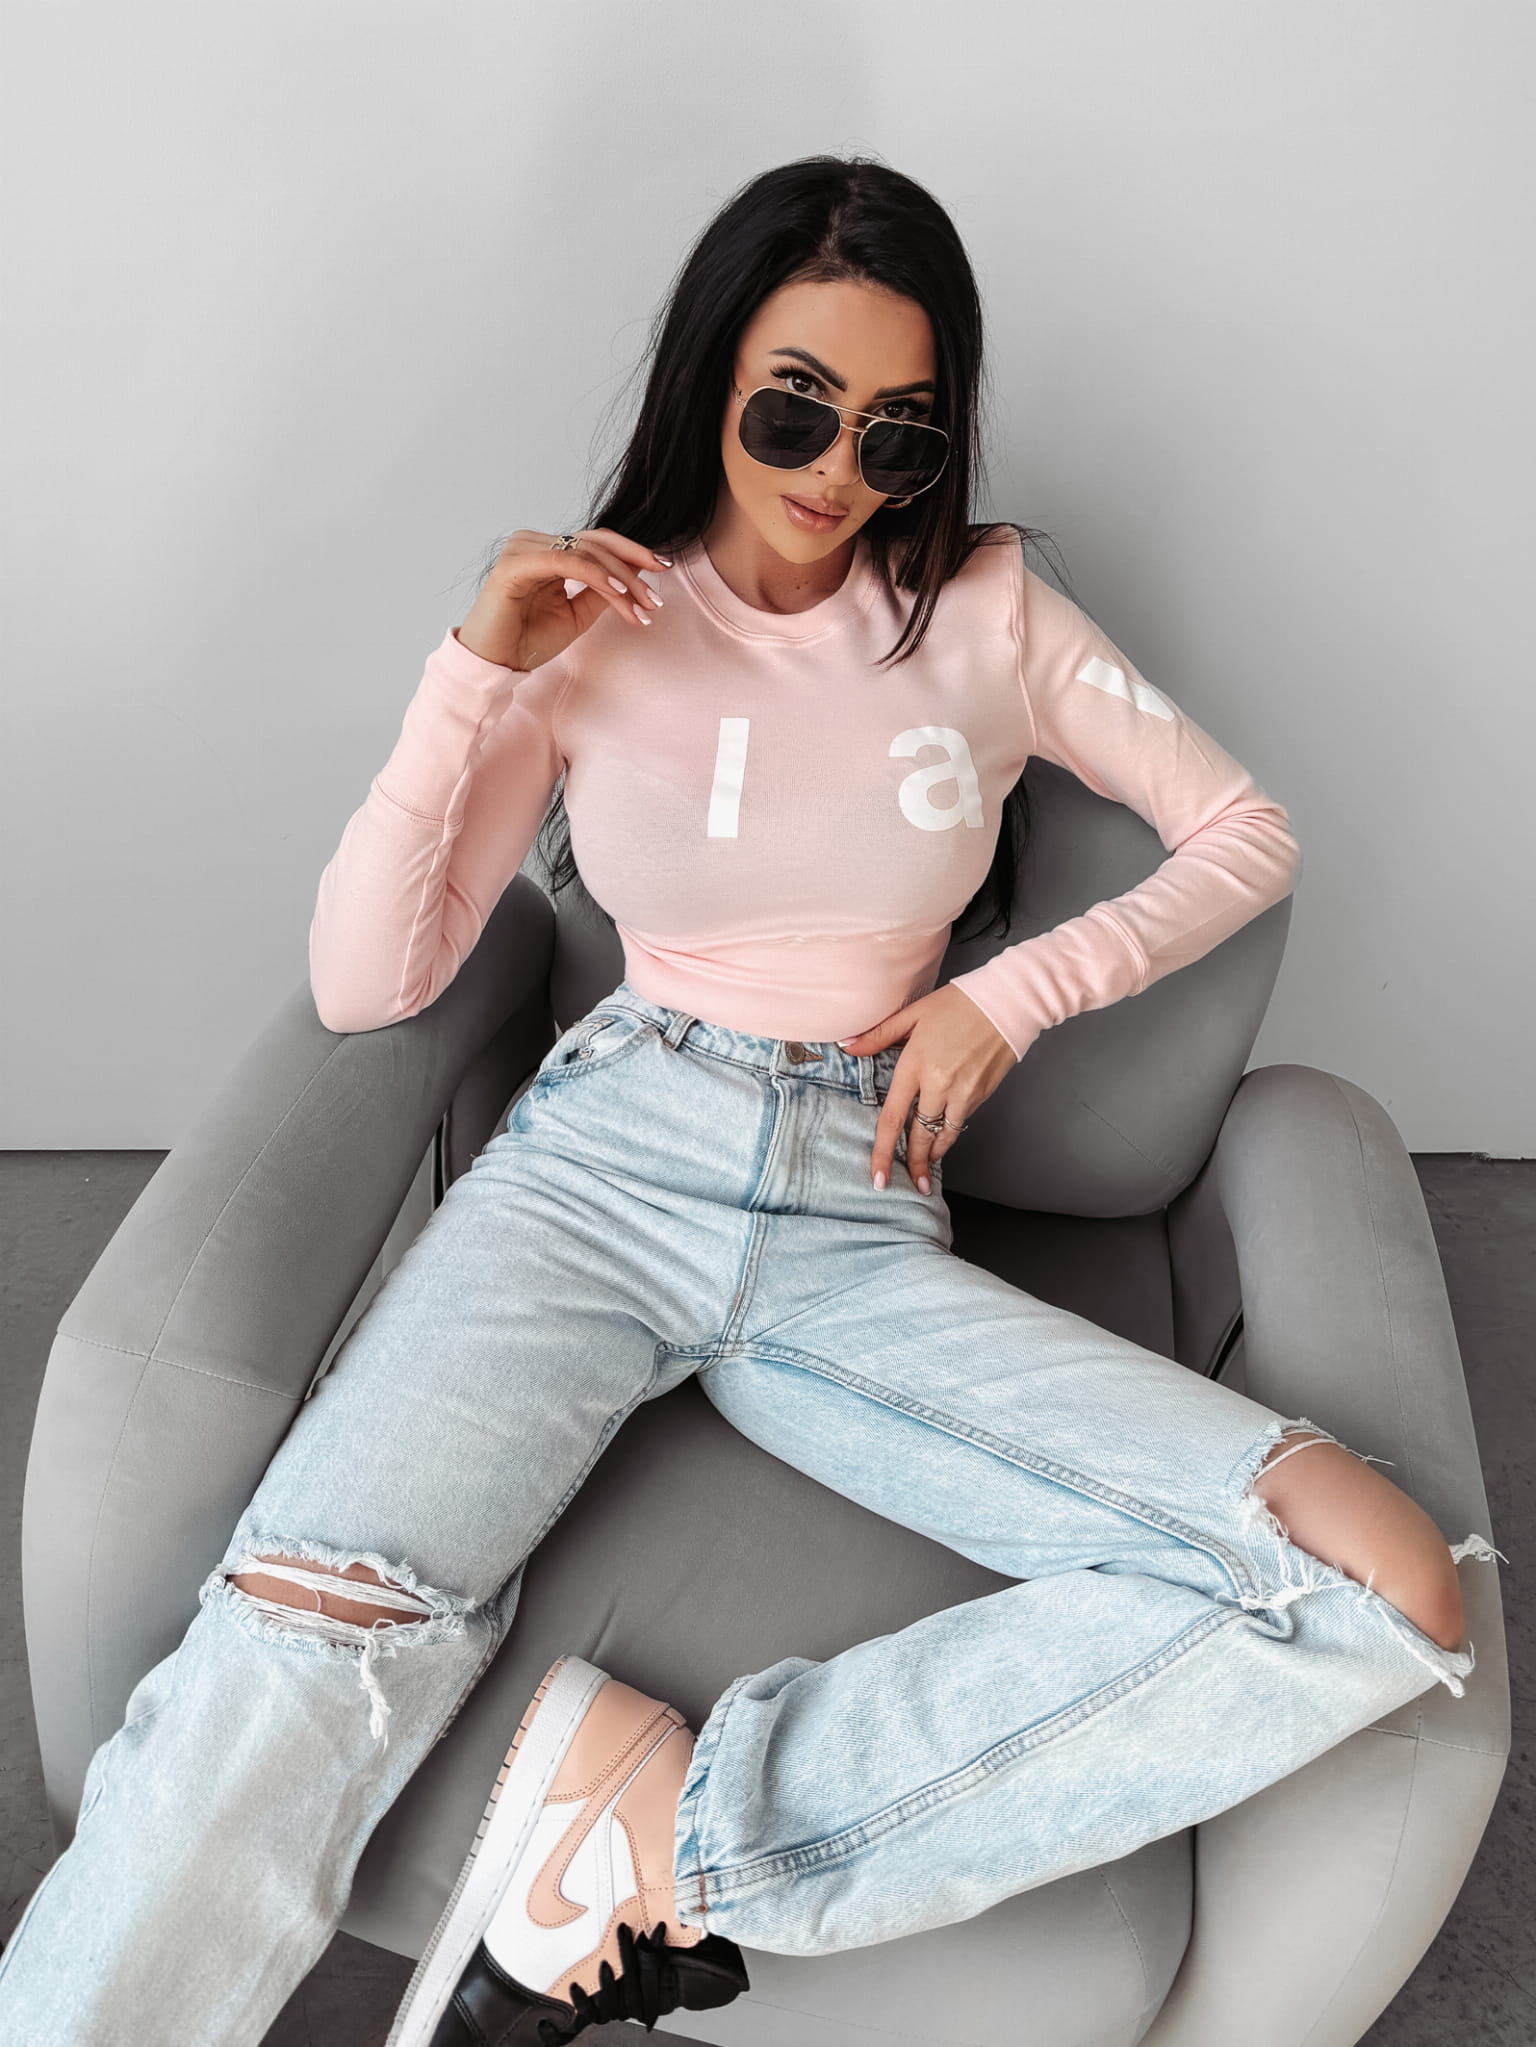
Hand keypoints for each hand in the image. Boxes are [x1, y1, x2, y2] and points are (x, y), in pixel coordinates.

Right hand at [456, 527, 670, 671]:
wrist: (494, 664)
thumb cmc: (527, 641)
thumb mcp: (577, 615)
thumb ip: (602, 592)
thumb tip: (637, 573)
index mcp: (547, 550)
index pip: (596, 541)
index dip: (631, 551)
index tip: (664, 567)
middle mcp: (534, 542)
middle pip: (595, 542)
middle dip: (632, 568)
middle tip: (656, 598)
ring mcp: (522, 549)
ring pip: (585, 552)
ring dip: (619, 580)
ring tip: (641, 606)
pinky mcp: (514, 565)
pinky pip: (564, 561)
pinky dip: (595, 576)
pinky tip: (617, 595)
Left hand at [838, 985, 1024, 1193]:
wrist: (1006, 1002)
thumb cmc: (958, 1004)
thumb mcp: (913, 1014)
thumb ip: (878, 1035)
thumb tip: (846, 1045)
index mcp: (915, 1064)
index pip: (892, 1119)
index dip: (882, 1153)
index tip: (879, 1179)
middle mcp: (938, 1083)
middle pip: (919, 1135)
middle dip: (913, 1165)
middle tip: (910, 1184)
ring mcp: (963, 1091)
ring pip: (943, 1134)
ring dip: (933, 1155)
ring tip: (925, 1171)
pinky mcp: (982, 1094)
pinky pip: (961, 1122)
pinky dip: (950, 1135)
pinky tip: (942, 1142)